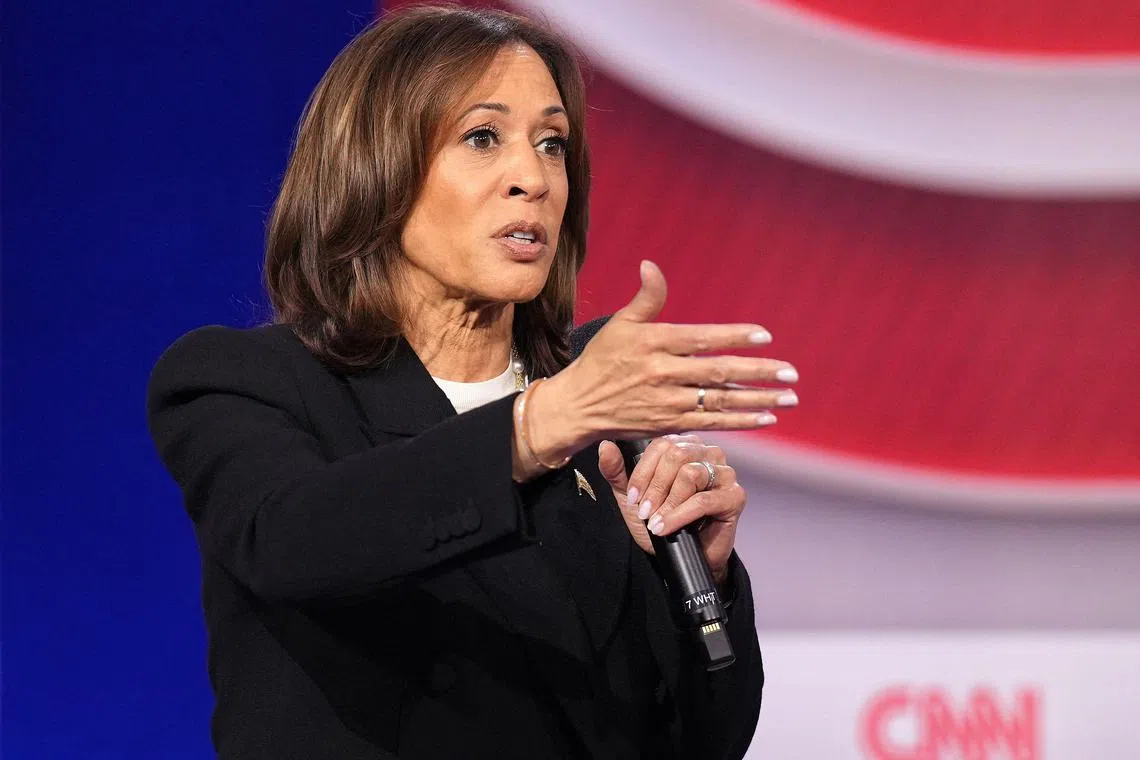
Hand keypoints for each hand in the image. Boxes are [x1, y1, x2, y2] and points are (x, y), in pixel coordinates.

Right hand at [526, 260, 798, 463]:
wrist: (578, 406)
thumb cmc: (601, 360)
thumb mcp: (619, 324)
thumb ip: (645, 298)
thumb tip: (651, 265)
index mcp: (653, 343)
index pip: (701, 339)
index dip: (734, 337)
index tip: (765, 336)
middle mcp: (662, 373)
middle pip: (717, 373)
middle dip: (758, 373)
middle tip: (791, 372)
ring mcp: (666, 402)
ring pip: (719, 401)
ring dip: (758, 400)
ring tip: (789, 397)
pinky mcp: (668, 425)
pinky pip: (710, 423)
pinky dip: (739, 421)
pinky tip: (765, 417)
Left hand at [596, 434, 743, 584]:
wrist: (682, 557)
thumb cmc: (659, 520)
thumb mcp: (632, 497)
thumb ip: (618, 472)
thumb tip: (604, 446)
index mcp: (685, 445)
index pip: (662, 444)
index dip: (643, 471)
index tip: (631, 497)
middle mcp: (708, 453)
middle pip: (677, 455)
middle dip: (655, 486)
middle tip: (643, 511)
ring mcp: (725, 473)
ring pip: (691, 474)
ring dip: (667, 502)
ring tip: (655, 522)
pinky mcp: (735, 497)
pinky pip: (703, 500)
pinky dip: (679, 515)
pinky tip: (665, 528)